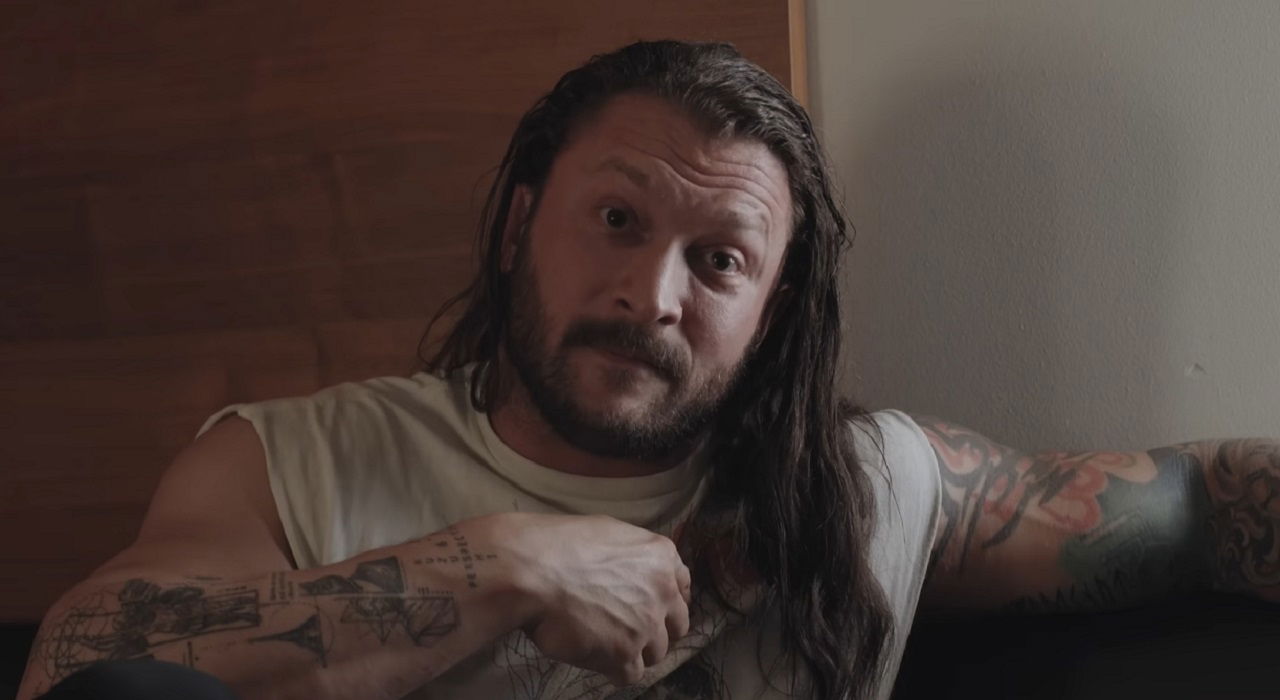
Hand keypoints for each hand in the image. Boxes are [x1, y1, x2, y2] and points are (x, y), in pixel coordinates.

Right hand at [477, 512, 691, 685]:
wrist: (531, 570)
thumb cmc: (558, 545)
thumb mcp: (607, 534)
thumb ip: (632, 558)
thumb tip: (629, 573)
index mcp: (661, 556)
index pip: (683, 587)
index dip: (667, 602)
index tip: (654, 609)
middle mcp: (663, 591)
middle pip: (676, 626)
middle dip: (656, 630)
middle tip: (627, 630)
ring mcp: (647, 625)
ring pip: (655, 653)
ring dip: (634, 651)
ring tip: (603, 642)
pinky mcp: (626, 655)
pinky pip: (631, 674)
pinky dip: (613, 669)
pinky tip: (594, 657)